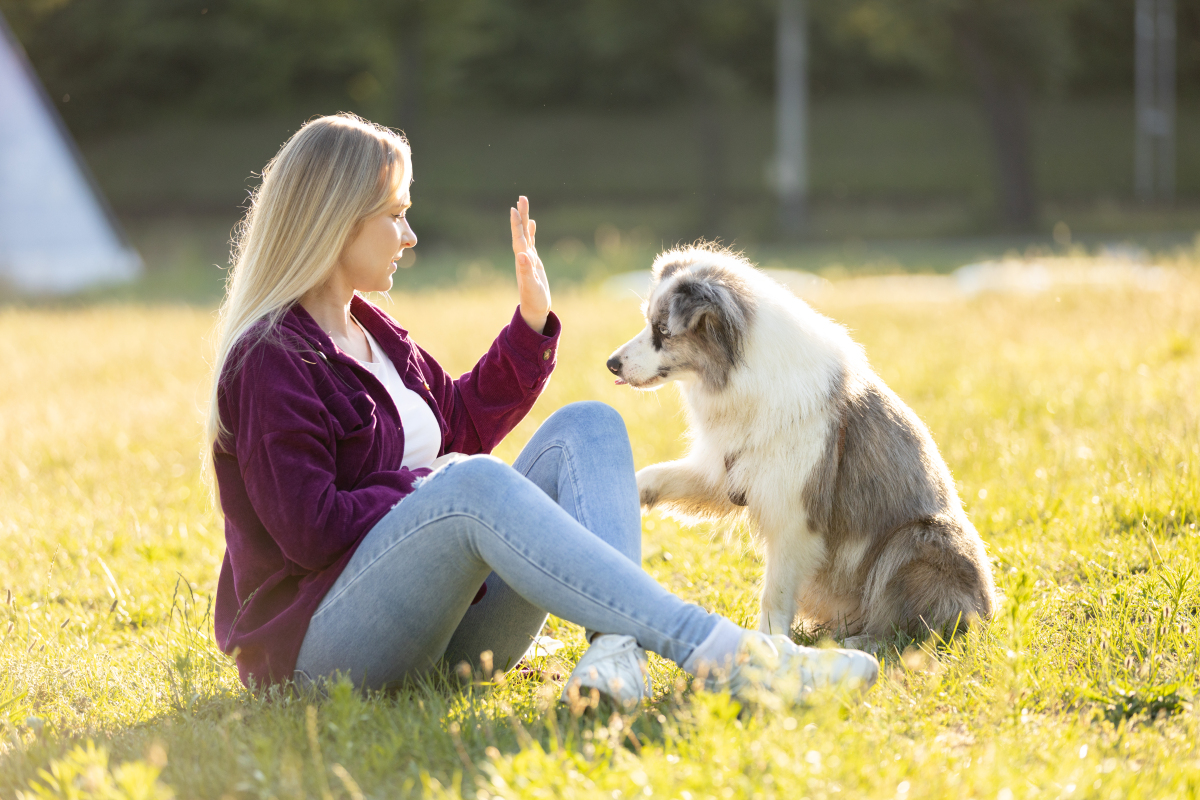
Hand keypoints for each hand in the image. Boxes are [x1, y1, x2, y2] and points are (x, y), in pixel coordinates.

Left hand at [510, 196, 549, 333]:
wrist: (535, 309)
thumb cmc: (534, 299)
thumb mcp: (532, 286)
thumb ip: (527, 271)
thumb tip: (522, 255)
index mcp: (523, 260)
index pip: (518, 238)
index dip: (516, 224)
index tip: (513, 209)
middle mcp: (523, 256)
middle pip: (521, 231)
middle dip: (521, 215)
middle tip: (522, 197)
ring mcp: (528, 257)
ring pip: (526, 234)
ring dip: (524, 219)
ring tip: (524, 203)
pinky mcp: (534, 261)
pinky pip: (531, 241)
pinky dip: (531, 231)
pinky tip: (531, 223)